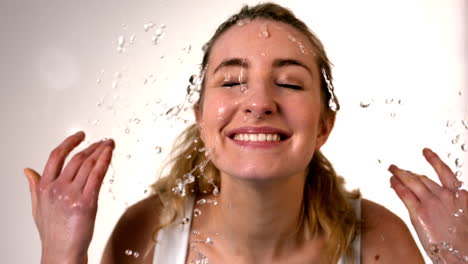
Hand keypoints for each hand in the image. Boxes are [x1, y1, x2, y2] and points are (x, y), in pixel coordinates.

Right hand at [24, 131, 114, 263]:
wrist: (62, 252)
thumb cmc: (53, 232)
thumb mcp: (37, 207)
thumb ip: (34, 186)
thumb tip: (27, 170)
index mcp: (44, 187)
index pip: (56, 156)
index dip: (69, 142)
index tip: (81, 135)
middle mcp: (57, 188)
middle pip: (76, 159)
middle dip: (92, 147)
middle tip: (103, 141)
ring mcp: (71, 195)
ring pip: (88, 165)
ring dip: (101, 151)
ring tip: (109, 145)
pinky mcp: (86, 202)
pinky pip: (97, 176)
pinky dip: (105, 162)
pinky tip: (110, 154)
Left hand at [389, 148, 467, 262]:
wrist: (464, 254)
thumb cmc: (465, 239)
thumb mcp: (465, 215)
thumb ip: (456, 204)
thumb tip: (449, 199)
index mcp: (458, 195)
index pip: (443, 172)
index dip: (433, 160)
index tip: (426, 152)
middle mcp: (444, 195)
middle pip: (423, 178)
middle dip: (409, 172)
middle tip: (399, 168)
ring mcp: (430, 203)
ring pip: (411, 182)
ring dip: (399, 174)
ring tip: (392, 169)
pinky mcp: (418, 212)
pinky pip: (404, 194)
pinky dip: (396, 185)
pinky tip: (391, 181)